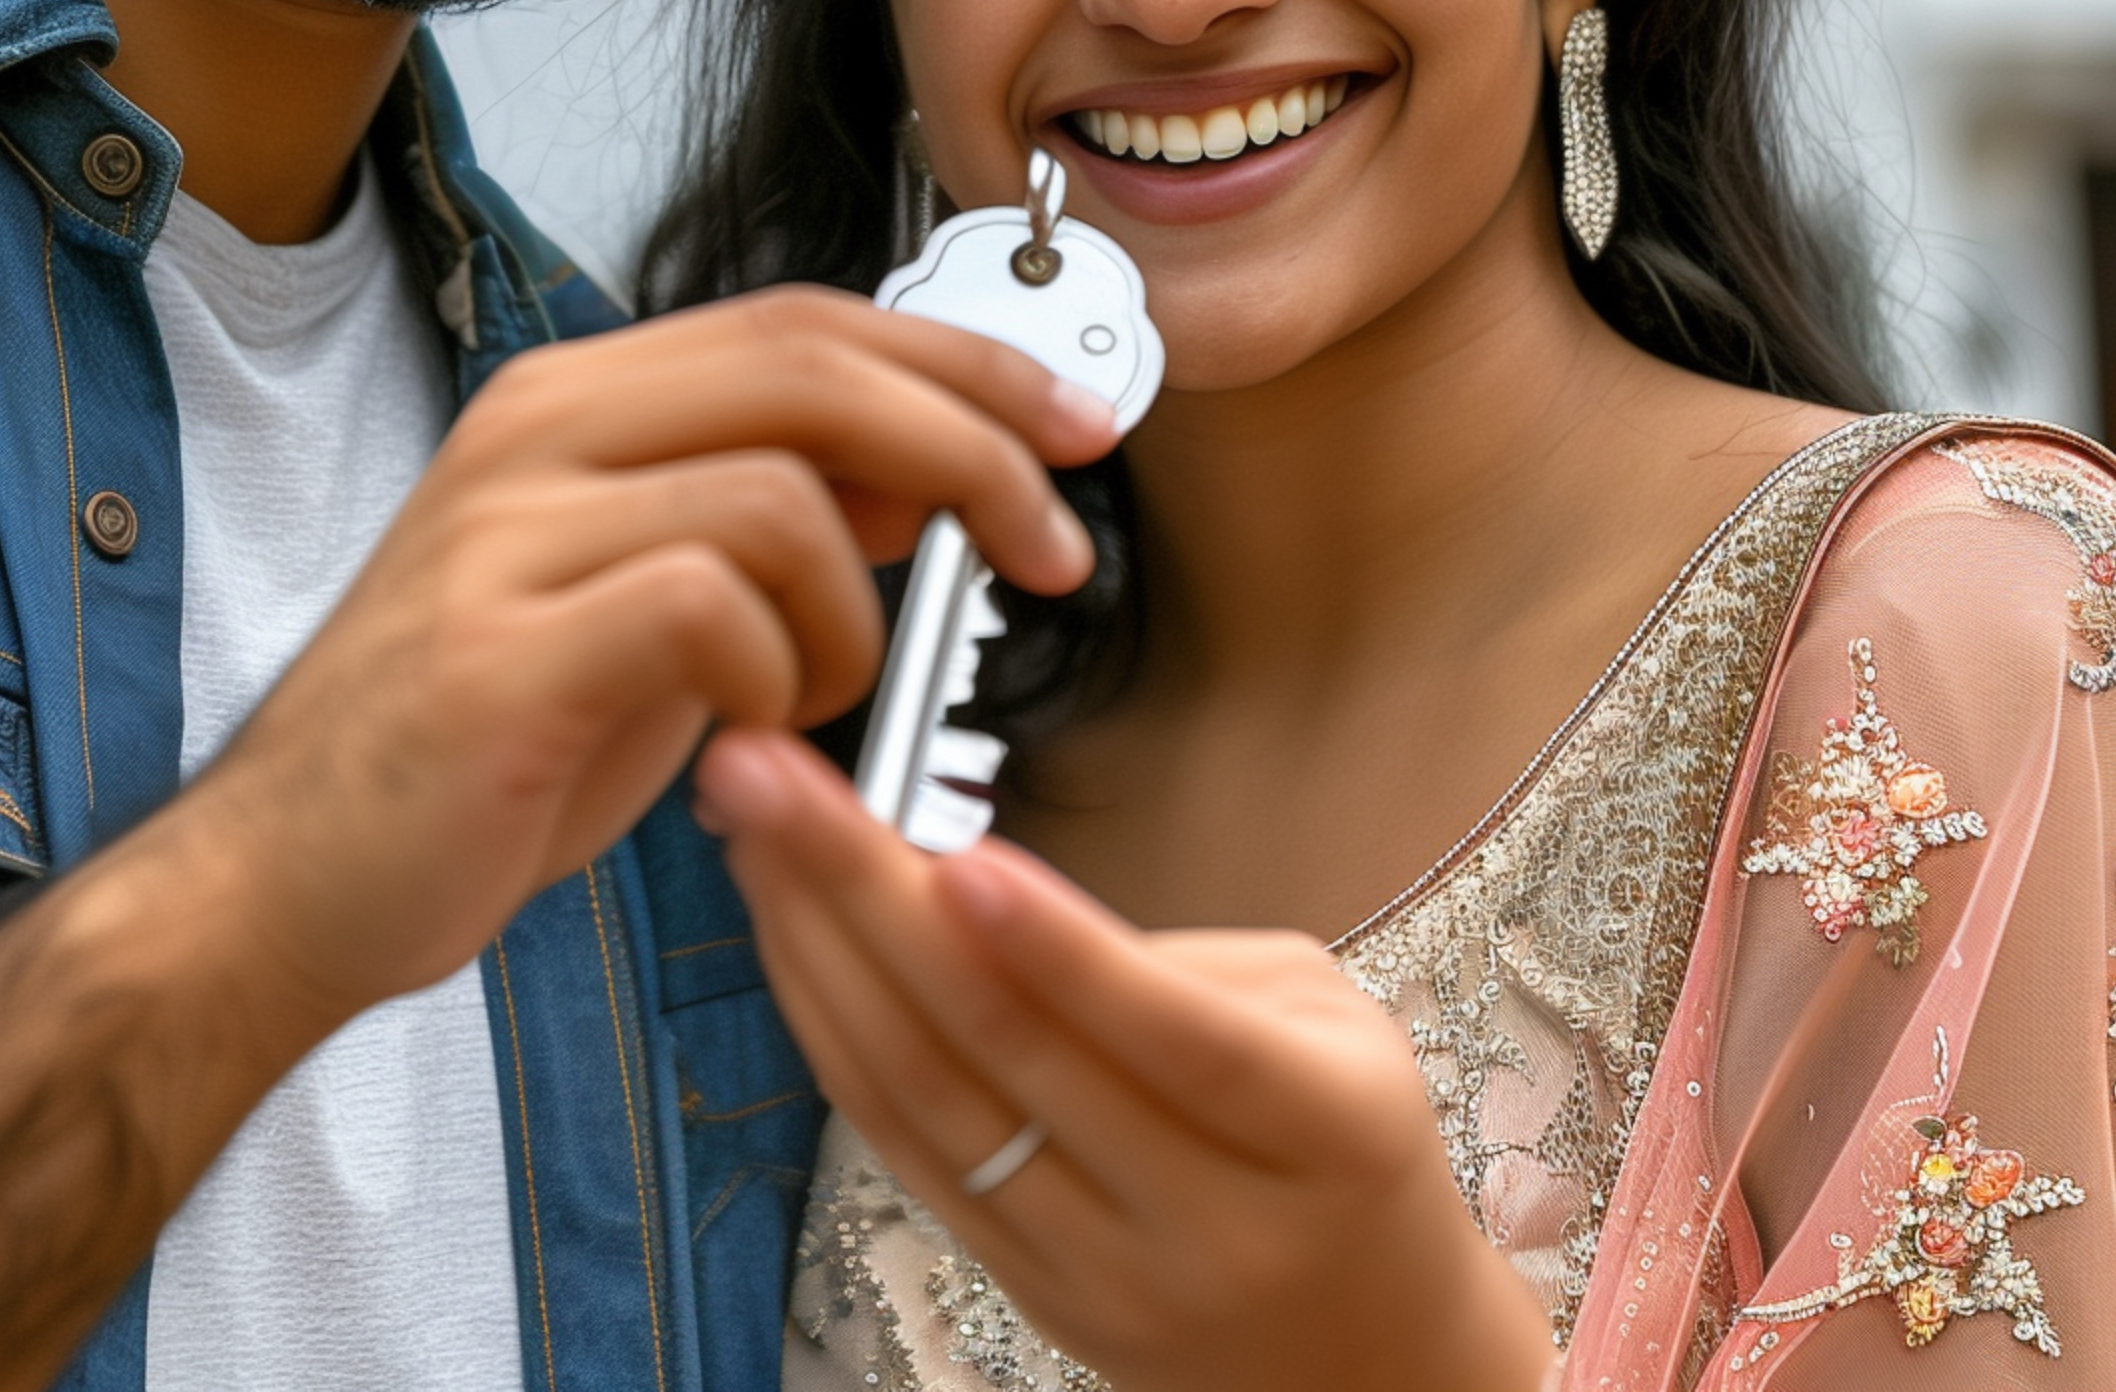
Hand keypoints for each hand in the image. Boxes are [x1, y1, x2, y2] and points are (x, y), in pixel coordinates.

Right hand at [170, 292, 1109, 1023]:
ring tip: (810, 702)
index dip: (962, 363)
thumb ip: (764, 520)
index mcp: (573, 405)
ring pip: (780, 493)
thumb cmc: (475, 754)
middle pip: (813, 368)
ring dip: (853, 618)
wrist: (285, 880)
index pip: (806, 322)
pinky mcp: (505, 648)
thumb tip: (924, 467)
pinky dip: (775, 675)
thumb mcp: (643, 604)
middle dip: (975, 448)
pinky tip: (747, 733)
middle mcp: (535, 434)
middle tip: (1053, 547)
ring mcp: (507, 533)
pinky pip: (712, 605)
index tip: (1071, 427)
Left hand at [697, 729, 1550, 1391]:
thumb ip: (1179, 966)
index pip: (1177, 1038)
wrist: (1364, 1353)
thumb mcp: (1331, 1025)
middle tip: (772, 781)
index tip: (955, 854)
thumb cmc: (1346, 1154)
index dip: (1060, 949)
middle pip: (1010, 1055)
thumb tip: (988, 902)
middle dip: (869, 898)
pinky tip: (789, 937)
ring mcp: (1105, 1274)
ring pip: (930, 1105)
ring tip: (751, 831)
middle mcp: (1207, 1222)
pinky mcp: (1026, 1293)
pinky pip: (906, 1152)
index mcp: (1322, 1131)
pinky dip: (835, 1034)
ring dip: (820, 953)